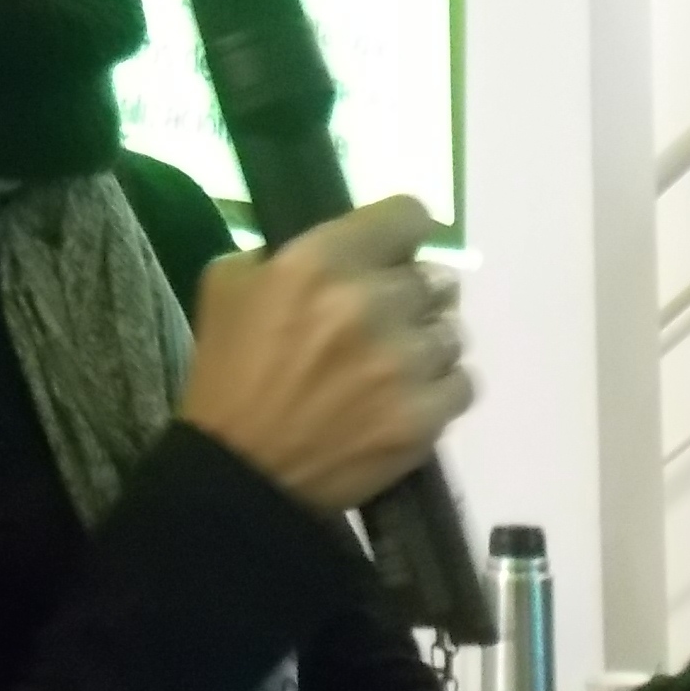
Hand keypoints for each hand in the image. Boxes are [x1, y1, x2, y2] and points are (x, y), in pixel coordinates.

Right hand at [178, 195, 473, 516]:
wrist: (238, 474)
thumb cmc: (227, 375)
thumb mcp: (228, 285)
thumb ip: (284, 253)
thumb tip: (337, 249)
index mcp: (322, 260)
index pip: (409, 216)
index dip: (403, 234)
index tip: (393, 253)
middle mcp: (372, 302)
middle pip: (436, 278)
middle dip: (411, 297)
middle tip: (383, 322)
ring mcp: (405, 362)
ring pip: (452, 332)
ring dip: (426, 345)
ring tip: (392, 369)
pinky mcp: (424, 416)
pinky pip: (462, 383)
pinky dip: (439, 391)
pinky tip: (405, 402)